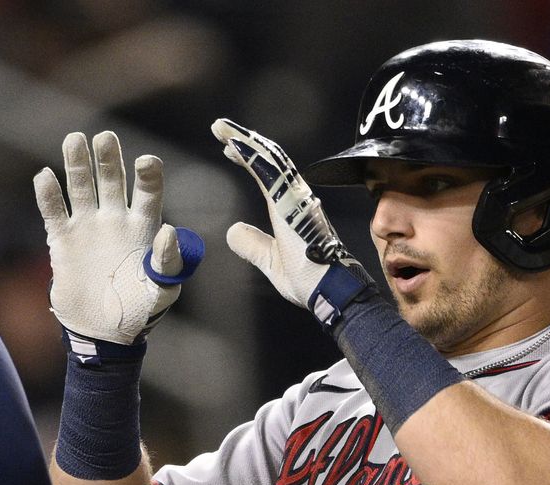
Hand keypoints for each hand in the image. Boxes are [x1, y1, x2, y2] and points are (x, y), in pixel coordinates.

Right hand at [33, 131, 202, 346]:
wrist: (104, 332)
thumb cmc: (140, 311)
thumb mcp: (162, 290)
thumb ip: (168, 262)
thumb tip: (170, 230)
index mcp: (144, 228)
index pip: (148, 193)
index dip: (148, 176)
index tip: (146, 161)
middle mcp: (116, 220)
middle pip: (112, 180)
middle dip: (109, 158)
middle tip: (105, 138)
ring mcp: (88, 227)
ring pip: (82, 187)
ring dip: (77, 164)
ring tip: (74, 140)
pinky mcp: (64, 240)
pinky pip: (54, 212)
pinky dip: (49, 195)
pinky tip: (45, 176)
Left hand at [211, 118, 372, 322]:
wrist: (330, 292)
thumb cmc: (310, 280)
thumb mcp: (271, 262)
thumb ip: (253, 245)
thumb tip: (233, 230)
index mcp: (293, 207)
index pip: (270, 173)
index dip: (250, 157)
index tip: (230, 149)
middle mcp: (297, 196)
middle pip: (268, 158)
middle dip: (243, 140)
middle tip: (219, 127)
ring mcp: (296, 197)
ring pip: (268, 158)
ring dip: (243, 140)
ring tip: (220, 127)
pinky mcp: (291, 204)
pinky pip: (268, 173)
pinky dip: (249, 157)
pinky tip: (232, 146)